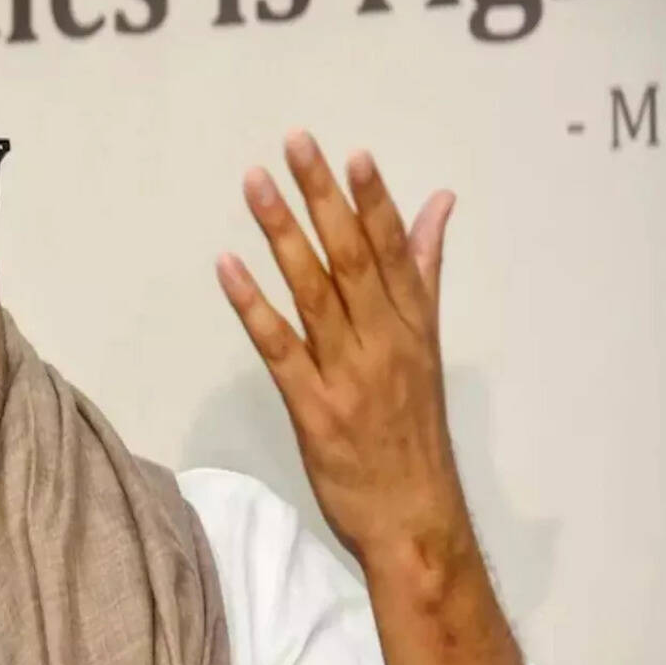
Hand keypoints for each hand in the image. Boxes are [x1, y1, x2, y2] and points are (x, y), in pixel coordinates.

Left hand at [216, 129, 472, 576]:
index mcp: (412, 327)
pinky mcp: (314, 408)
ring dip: (283, 234)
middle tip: (295, 145)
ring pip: (314, 291)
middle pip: (351, 258)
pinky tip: (228, 268)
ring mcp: (348, 374)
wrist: (415, 519)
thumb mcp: (428, 350)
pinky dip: (253, 306)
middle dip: (322, 197)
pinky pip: (280, 348)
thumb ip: (424, 275)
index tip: (351, 153)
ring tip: (257, 185)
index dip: (373, 199)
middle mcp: (384, 341)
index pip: (392, 251)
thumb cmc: (415, 435)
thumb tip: (438, 206)